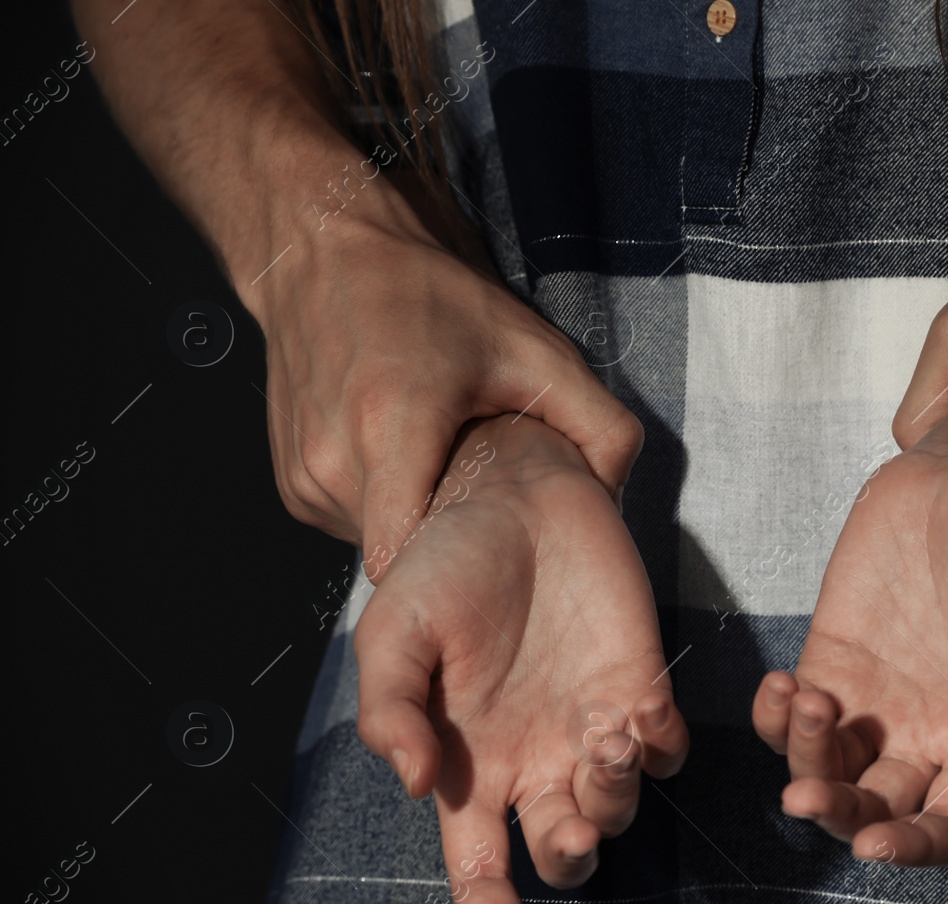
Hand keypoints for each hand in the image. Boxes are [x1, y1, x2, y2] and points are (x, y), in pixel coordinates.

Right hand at [249, 194, 642, 580]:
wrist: (327, 253)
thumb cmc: (428, 296)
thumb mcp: (535, 348)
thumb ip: (600, 425)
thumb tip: (615, 496)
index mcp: (390, 427)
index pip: (405, 560)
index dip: (457, 567)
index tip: (492, 539)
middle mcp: (334, 461)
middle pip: (408, 555)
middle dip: (452, 536)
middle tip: (481, 482)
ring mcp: (304, 480)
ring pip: (380, 544)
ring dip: (419, 516)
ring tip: (442, 460)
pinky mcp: (293, 487)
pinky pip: (354, 526)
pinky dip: (388, 504)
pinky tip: (409, 459)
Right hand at [351, 414, 688, 903]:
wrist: (511, 496)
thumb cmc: (444, 565)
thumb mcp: (394, 632)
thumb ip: (392, 710)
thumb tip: (419, 784)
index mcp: (468, 764)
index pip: (478, 869)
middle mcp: (531, 760)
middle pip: (562, 850)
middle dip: (571, 851)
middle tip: (574, 821)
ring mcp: (589, 726)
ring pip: (619, 805)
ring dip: (616, 794)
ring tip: (605, 738)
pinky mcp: (639, 685)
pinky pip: (666, 747)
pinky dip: (662, 748)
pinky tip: (638, 712)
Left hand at [751, 380, 947, 865]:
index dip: (914, 847)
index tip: (876, 845)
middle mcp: (926, 733)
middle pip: (875, 812)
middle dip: (839, 816)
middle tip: (806, 796)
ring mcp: (873, 701)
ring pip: (825, 772)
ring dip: (802, 761)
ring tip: (802, 700)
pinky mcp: (831, 662)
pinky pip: (789, 717)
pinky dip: (773, 718)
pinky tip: (778, 686)